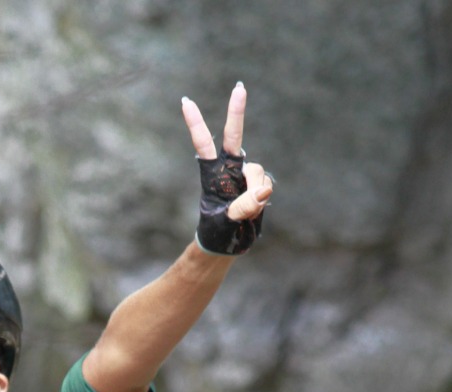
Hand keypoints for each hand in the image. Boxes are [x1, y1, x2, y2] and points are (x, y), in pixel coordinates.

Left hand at [181, 83, 272, 255]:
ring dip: (255, 192)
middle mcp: (228, 169)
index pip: (203, 144)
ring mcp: (244, 176)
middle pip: (234, 136)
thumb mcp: (227, 223)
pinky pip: (266, 185)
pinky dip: (262, 199)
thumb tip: (264, 190)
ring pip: (257, 171)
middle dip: (236, 112)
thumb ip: (244, 208)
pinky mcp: (258, 185)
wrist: (228, 244)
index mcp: (211, 174)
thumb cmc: (218, 234)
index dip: (196, 124)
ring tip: (247, 213)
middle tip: (239, 87)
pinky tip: (255, 211)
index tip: (186, 102)